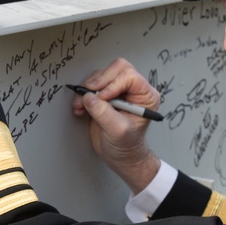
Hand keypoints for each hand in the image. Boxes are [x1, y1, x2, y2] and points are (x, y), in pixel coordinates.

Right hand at [71, 58, 161, 192]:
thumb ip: (104, 114)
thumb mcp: (118, 131)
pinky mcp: (105, 95)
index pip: (130, 76)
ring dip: (88, 88)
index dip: (113, 84)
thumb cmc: (126, 146)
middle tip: (88, 95)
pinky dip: (83, 93)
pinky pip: (92, 84)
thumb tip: (89, 98)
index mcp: (145, 96)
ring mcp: (118, 90)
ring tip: (81, 105)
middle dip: (100, 81)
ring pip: (102, 75)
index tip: (102, 98)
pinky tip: (80, 107)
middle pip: (116, 68)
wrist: (119, 155)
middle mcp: (134, 90)